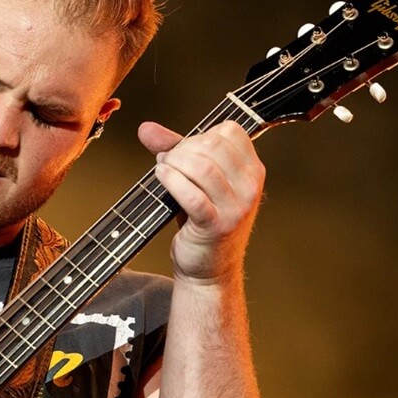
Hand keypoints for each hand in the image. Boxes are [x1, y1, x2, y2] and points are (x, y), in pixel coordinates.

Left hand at [138, 120, 265, 284]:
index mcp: (252, 171)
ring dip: (173, 163)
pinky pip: (192, 195)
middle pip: (213, 146)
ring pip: (202, 167)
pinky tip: (161, 177)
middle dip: (182, 149)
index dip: (201, 134)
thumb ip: (175, 151)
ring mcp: (235, 208)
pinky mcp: (216, 226)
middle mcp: (250, 188)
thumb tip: (145, 128)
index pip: (231, 131)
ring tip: (163, 169)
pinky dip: (171, 180)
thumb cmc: (203, 221)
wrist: (208, 269)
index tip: (185, 150)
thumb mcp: (196, 182)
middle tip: (168, 161)